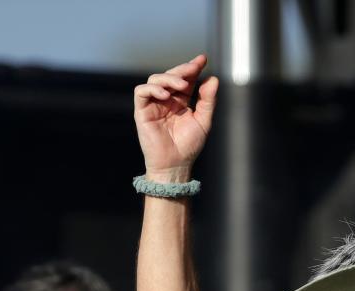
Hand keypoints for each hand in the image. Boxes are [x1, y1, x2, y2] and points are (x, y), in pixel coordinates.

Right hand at [133, 54, 217, 178]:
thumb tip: (213, 79)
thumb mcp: (203, 121)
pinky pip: (141, 92)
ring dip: (168, 78)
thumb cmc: (188, 147)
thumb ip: (207, 101)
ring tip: (182, 85)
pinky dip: (152, 89)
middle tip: (193, 68)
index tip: (203, 59)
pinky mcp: (142, 111)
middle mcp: (166, 100)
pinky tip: (166, 95)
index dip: (193, 67)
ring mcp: (153, 104)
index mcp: (180, 101)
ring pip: (155, 79)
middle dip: (182, 70)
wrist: (175, 165)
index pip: (185, 78)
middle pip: (170, 75)